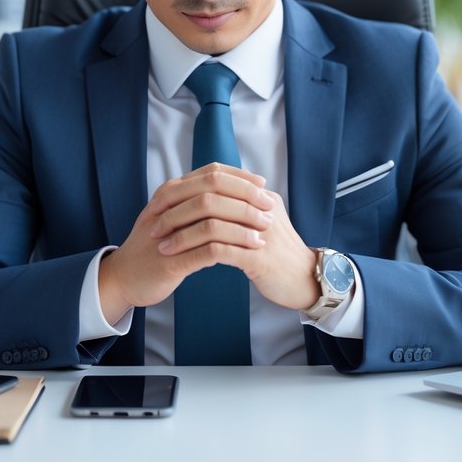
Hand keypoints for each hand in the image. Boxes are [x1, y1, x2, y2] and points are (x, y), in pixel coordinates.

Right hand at [97, 164, 274, 323]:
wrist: (123, 278)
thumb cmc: (154, 247)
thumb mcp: (172, 217)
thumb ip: (194, 201)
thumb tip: (231, 190)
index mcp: (170, 192)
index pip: (211, 173)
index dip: (240, 176)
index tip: (263, 184)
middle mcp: (168, 206)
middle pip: (213, 187)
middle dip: (246, 195)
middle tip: (270, 205)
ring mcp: (168, 232)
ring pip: (211, 217)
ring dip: (243, 222)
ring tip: (265, 230)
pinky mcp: (171, 259)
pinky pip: (207, 249)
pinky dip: (232, 247)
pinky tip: (250, 252)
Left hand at [154, 180, 317, 312]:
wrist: (307, 280)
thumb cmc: (279, 254)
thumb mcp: (262, 222)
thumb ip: (241, 207)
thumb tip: (210, 196)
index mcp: (261, 196)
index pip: (216, 180)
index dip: (184, 190)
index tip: (161, 203)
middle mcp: (261, 208)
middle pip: (210, 196)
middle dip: (177, 210)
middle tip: (154, 223)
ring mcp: (260, 232)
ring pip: (211, 223)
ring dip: (181, 233)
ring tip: (161, 244)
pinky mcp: (259, 257)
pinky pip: (220, 250)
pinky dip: (194, 253)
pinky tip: (178, 261)